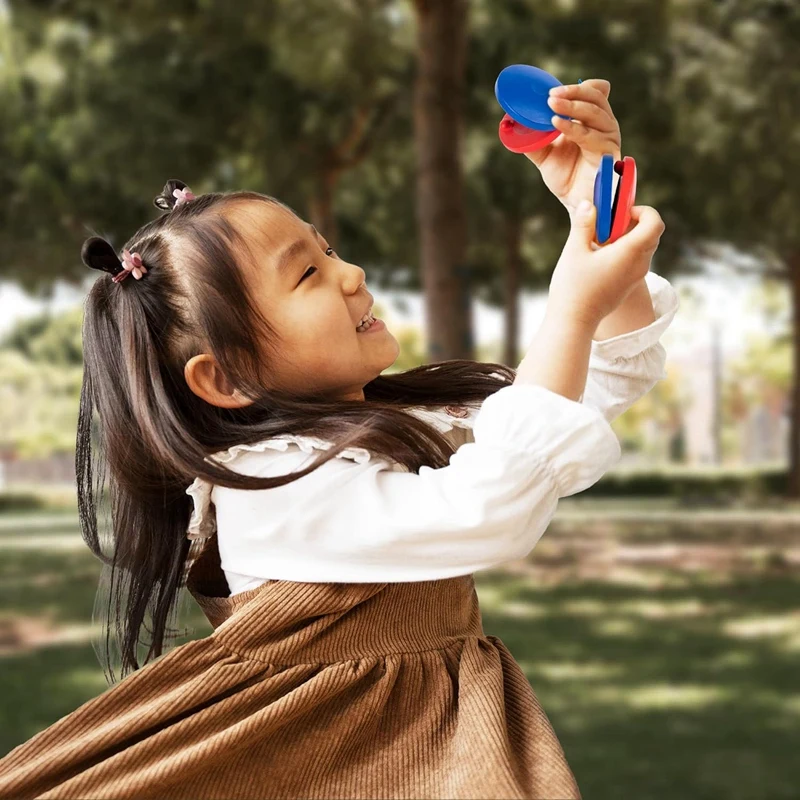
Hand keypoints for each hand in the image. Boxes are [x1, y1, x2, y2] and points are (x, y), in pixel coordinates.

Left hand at [524, 79, 620, 213]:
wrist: (575, 204)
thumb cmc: (565, 177)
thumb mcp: (544, 154)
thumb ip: (533, 138)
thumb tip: (512, 124)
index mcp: (591, 120)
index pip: (592, 92)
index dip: (575, 88)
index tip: (551, 90)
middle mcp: (603, 125)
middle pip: (595, 97)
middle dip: (572, 93)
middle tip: (550, 95)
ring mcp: (608, 137)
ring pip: (595, 112)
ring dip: (572, 106)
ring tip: (551, 105)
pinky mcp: (609, 153)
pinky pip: (591, 136)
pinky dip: (573, 128)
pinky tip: (557, 124)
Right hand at [547, 200, 664, 330]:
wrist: (574, 321)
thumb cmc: (573, 287)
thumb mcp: (574, 250)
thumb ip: (584, 224)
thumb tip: (590, 204)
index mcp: (630, 253)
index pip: (655, 222)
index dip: (644, 211)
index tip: (623, 212)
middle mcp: (639, 265)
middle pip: (652, 234)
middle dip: (635, 223)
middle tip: (610, 224)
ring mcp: (635, 277)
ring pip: (644, 249)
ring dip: (629, 238)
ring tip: (601, 242)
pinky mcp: (628, 286)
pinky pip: (635, 262)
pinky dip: (625, 253)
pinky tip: (600, 258)